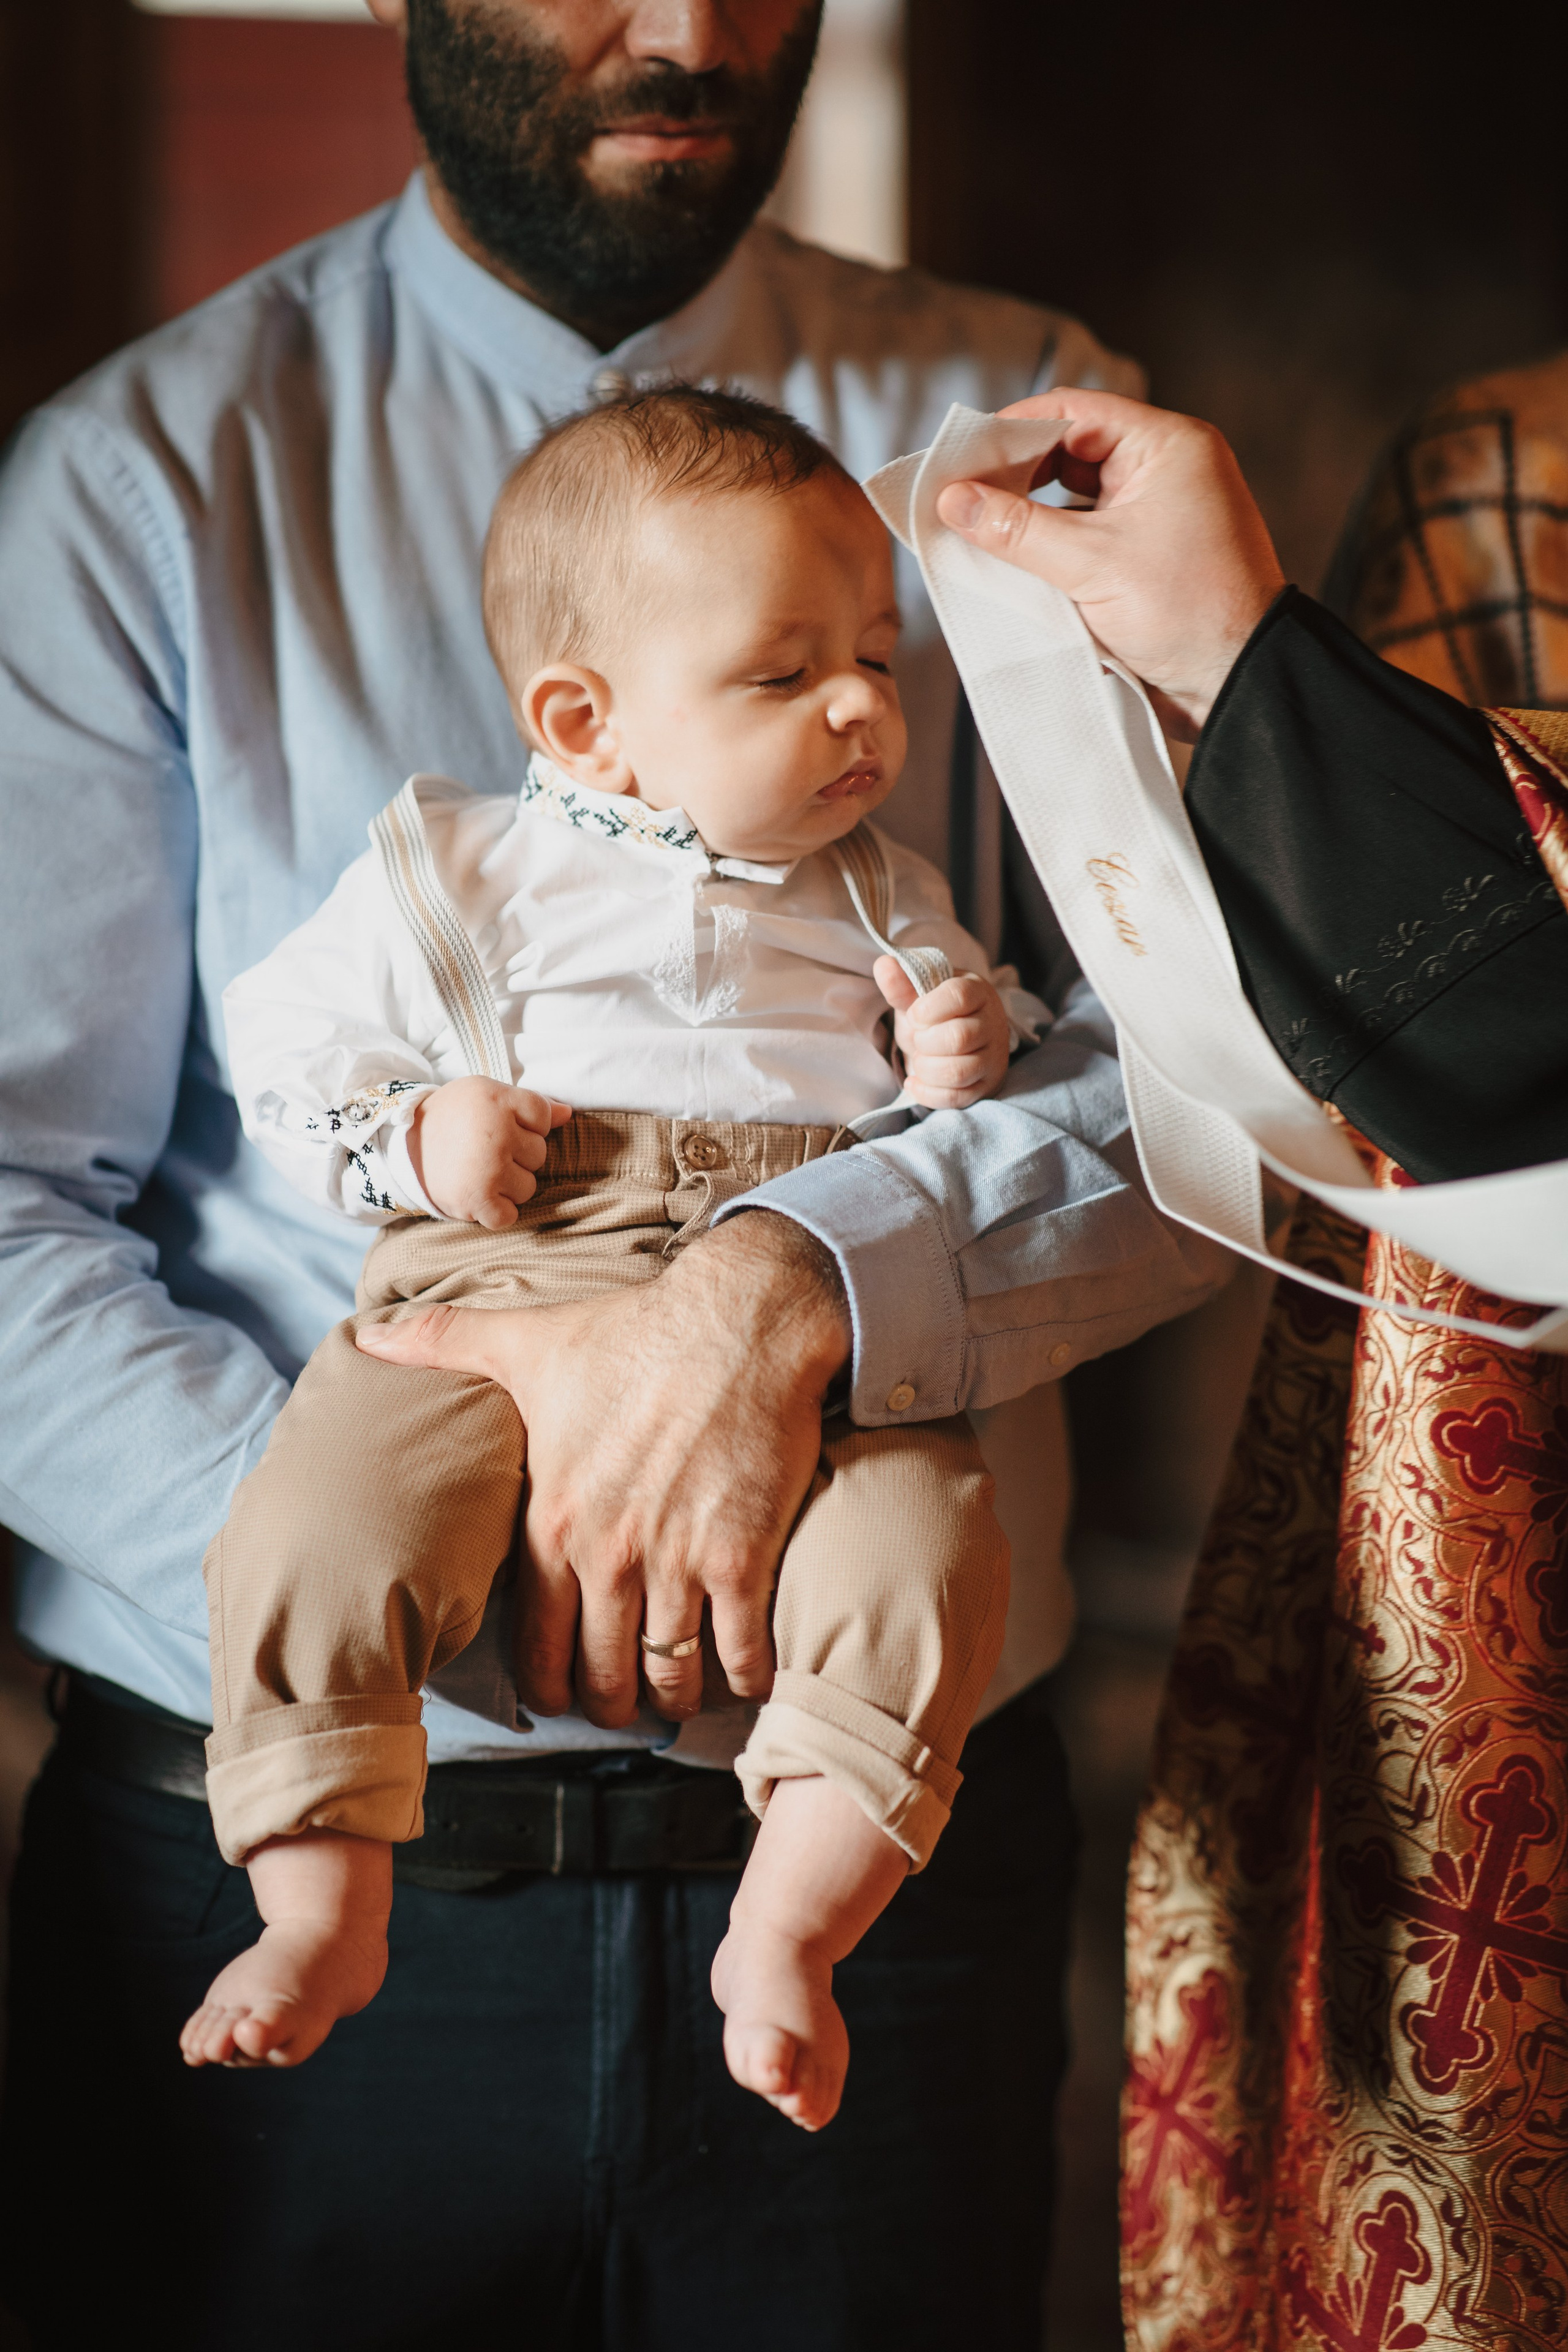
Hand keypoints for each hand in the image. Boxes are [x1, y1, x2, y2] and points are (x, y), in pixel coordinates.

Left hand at [356, 1213, 850, 1726]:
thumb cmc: (631, 1332)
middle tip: (623, 1706)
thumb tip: (370, 1335)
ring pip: (670, 1673)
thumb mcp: (528, 1341)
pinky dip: (745, 1676)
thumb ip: (446, 1343)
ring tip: (681, 1695)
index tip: (562, 1693)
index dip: (549, 1681)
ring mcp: (677, 1560)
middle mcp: (608, 1553)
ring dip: (675, 1696)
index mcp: (553, 1519)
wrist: (740, 1319)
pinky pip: (740, 1651)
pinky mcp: (741, 1557)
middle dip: (611, 1701)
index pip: (537, 1641)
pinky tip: (746, 1676)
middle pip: (604, 1672)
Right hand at [407, 1078, 570, 1228]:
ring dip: (508, 1185)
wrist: (400, 1149)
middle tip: (484, 1151)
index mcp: (496, 1099)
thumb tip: (568, 1113)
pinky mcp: (477, 1200)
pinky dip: (496, 1212)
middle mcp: (496, 1133)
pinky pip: (509, 1216)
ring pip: (529, 1186)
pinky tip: (478, 1195)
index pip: (543, 1115)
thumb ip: (529, 1103)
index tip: (499, 1126)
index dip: (526, 1124)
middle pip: (539, 1153)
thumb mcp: (485, 1095)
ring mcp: (488, 1169)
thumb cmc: (451, 1119)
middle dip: (518, 1155)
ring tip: (479, 1172)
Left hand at [874, 960, 1009, 1107]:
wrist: (952, 1042)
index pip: (958, 996)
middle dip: (924, 1042)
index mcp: (977, 991)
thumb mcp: (918, 997)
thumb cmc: (935, 1015)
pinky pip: (957, 1097)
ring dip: (926, 1068)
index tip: (915, 1015)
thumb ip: (901, 984)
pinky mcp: (986, 1086)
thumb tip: (883, 965)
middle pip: (958, 1037)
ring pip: (958, 1071)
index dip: (927, 1009)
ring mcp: (993, 1058)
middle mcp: (992, 1024)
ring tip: (921, 1059)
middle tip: (919, 1039)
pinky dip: (928, 1092)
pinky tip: (915, 1081)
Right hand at [934, 388, 1285, 740]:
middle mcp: (1166, 471)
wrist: (1238, 684)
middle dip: (1016, 476)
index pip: (1074, 413)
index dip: (1012, 429)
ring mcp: (1158, 515)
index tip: (961, 454)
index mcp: (1168, 447)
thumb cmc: (1188, 612)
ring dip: (1031, 517)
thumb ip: (1016, 529)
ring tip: (980, 533)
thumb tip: (954, 499)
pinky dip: (1053, 549)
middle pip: (1071, 454)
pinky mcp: (1148, 557)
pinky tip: (1015, 565)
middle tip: (962, 498)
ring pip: (1076, 500)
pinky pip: (1089, 538)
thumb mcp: (1090, 564)